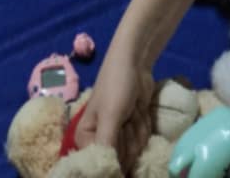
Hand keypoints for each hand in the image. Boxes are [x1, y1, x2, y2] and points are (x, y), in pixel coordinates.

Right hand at [74, 52, 154, 166]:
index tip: (120, 132)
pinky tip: (139, 111)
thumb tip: (109, 171)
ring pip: (134, 153)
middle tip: (126, 117)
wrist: (135, 62)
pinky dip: (144, 127)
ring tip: (132, 111)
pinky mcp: (131, 132)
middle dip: (129, 140)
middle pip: (120, 162)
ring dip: (137, 131)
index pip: (101, 165)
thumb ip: (107, 146)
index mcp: (85, 139)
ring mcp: (118, 138)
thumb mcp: (110, 116)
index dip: (116, 156)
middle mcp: (99, 142)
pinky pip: (142, 144)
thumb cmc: (116, 85)